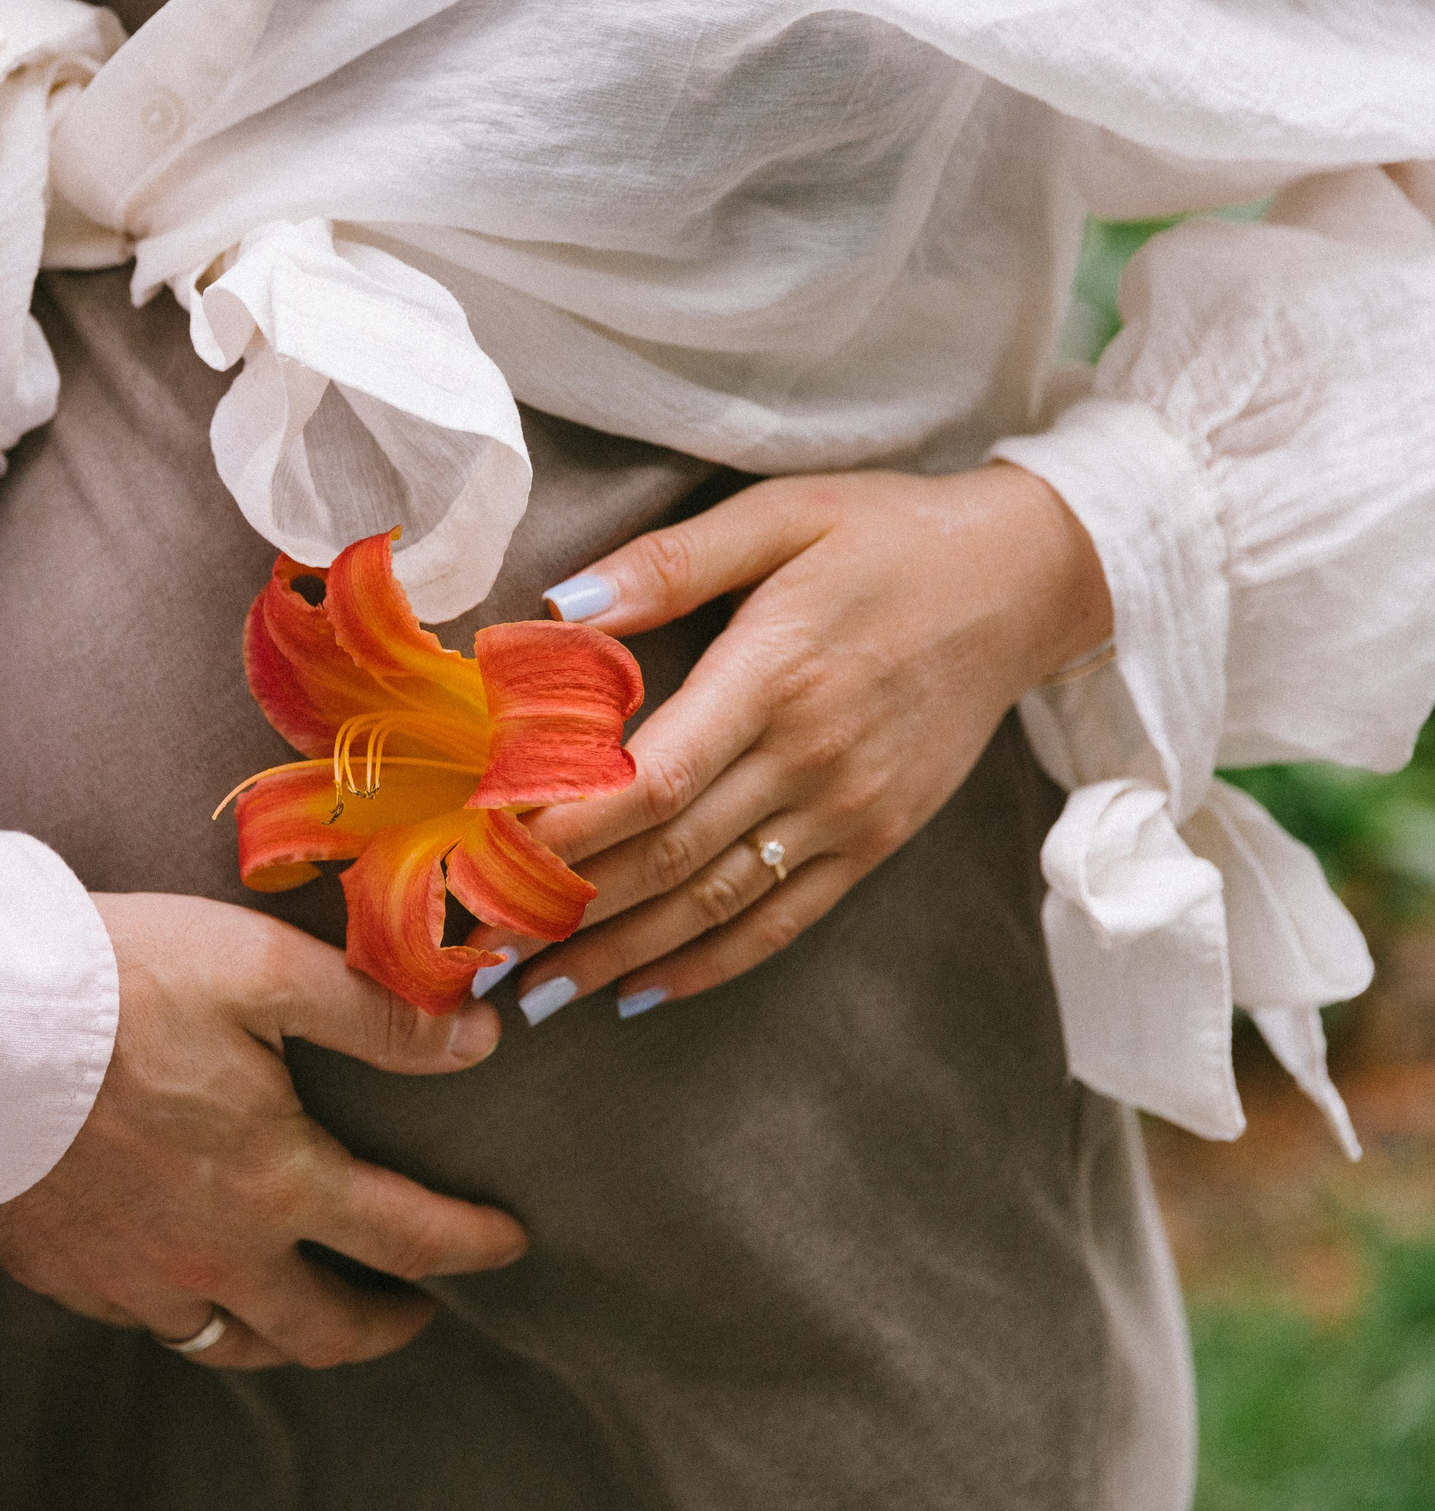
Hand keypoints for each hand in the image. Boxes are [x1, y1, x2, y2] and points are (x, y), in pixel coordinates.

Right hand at [0, 892, 527, 1369]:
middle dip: (384, 1326)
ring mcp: (131, 1277)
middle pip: (321, 1329)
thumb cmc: (111, 985)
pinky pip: (145, 1322)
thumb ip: (376, 1014)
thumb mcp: (260, 969)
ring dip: (288, 1338)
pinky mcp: (61, 1273)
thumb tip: (478, 1040)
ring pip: (230, 1344)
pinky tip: (188, 1285)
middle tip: (415, 1310)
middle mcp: (213, 1254)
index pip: (405, 1238)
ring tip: (308, 1317)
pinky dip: (188, 1314)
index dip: (471, 1245)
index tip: (509, 1244)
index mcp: (277, 1183)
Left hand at [490, 463, 1111, 1019]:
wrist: (1028, 579)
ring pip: (715, 905)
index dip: (567, 830)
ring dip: (620, 957)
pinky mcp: (875, 842)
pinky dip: (708, 966)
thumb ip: (666, 562)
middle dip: (567, 911)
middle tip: (481, 949)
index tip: (486, 862)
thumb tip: (557, 605)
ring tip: (536, 994)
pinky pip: (782, 922)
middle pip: (670, 856)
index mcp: (772, 674)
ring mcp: (847, 811)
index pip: (651, 777)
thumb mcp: (777, 516)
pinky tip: (639, 994)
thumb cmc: (885, 536)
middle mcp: (809, 757)